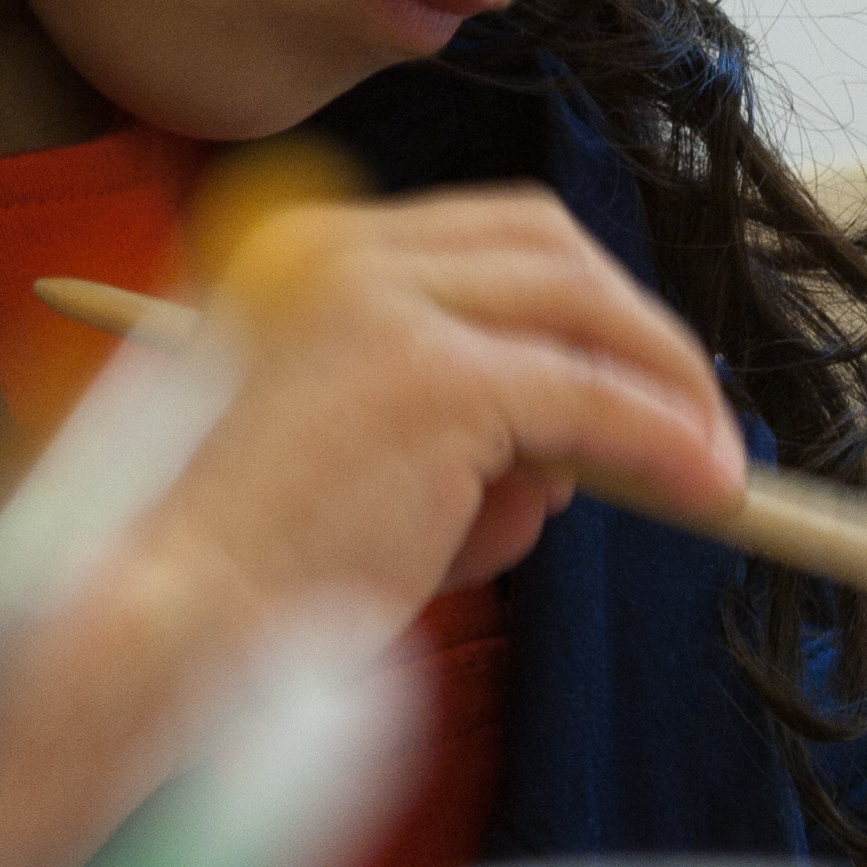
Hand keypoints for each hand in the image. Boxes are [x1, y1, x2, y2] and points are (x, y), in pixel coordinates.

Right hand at [116, 188, 744, 654]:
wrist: (158, 629)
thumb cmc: (238, 574)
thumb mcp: (353, 462)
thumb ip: (454, 431)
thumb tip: (577, 459)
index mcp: (303, 253)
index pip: (489, 236)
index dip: (580, 301)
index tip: (638, 370)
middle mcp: (341, 252)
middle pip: (548, 247)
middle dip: (637, 330)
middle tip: (695, 418)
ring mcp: (386, 305)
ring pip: (582, 312)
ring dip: (664, 386)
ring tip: (708, 469)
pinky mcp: (434, 379)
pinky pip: (590, 398)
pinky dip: (660, 438)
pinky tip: (700, 483)